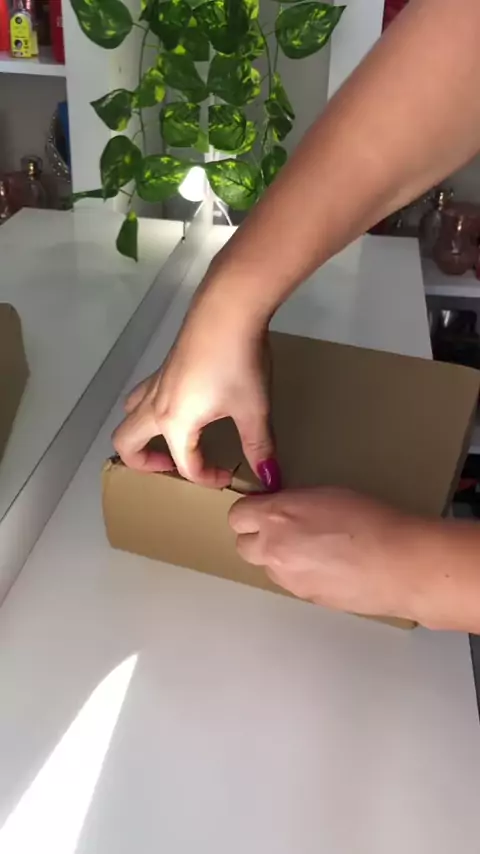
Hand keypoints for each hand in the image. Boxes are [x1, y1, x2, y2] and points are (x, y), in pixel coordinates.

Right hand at [112, 289, 280, 488]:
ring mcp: (156, 381)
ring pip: (130, 415)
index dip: (208, 478)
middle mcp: (155, 405)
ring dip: (142, 434)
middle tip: (175, 466)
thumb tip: (271, 479)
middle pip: (126, 443)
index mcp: (175, 423)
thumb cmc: (239, 362)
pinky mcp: (165, 364)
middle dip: (145, 464)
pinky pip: (144, 395)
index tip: (232, 475)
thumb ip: (259, 447)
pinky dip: (152, 410)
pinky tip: (185, 404)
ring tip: (173, 438)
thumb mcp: (254, 409)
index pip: (185, 466)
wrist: (228, 308)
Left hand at [229, 487, 465, 626]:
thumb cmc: (372, 520)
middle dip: (258, 537)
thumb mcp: (327, 495)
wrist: (401, 564)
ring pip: (267, 567)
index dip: (251, 511)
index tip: (265, 509)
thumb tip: (282, 509)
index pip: (237, 515)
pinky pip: (290, 583)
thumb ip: (294, 503)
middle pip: (243, 546)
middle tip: (285, 530)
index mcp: (277, 517)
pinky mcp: (305, 598)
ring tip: (315, 549)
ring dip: (279, 557)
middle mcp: (274, 549)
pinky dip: (301, 574)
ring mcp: (288, 578)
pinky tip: (329, 567)